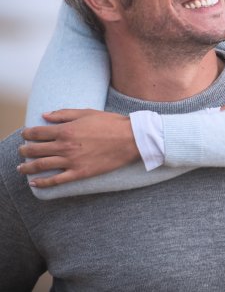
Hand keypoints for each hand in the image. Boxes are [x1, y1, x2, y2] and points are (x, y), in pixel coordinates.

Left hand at [18, 109, 139, 187]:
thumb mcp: (87, 113)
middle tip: (22, 150)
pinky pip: (56, 180)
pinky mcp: (80, 173)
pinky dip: (42, 183)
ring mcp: (71, 161)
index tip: (25, 134)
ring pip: (40, 166)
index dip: (27, 134)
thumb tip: (45, 115)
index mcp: (66, 130)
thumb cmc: (111, 123)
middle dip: (24, 150)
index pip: (37, 133)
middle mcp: (65, 146)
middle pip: (34, 150)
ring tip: (21, 167)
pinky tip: (34, 183)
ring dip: (26, 167)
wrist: (131, 139)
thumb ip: (64, 114)